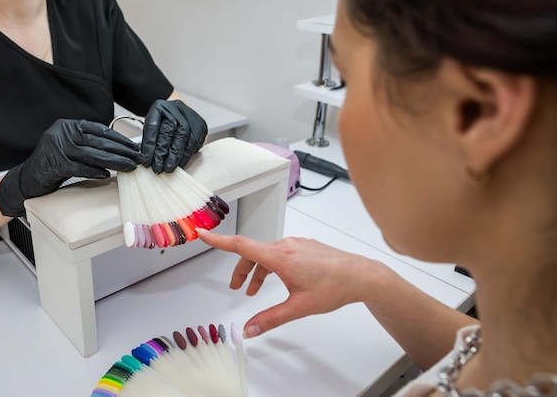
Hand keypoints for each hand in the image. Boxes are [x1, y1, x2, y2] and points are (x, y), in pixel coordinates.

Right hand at [0, 119, 141, 216]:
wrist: (28, 178)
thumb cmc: (54, 163)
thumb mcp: (71, 147)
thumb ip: (89, 143)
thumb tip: (120, 148)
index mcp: (68, 125)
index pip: (100, 130)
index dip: (119, 139)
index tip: (134, 147)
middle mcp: (62, 133)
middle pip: (99, 142)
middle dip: (122, 151)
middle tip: (138, 158)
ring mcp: (57, 147)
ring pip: (92, 155)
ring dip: (114, 162)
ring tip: (129, 167)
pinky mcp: (54, 163)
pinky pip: (80, 168)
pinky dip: (95, 171)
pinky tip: (107, 174)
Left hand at [140, 99, 207, 172]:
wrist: (179, 112)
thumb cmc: (164, 122)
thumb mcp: (153, 127)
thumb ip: (149, 141)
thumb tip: (147, 159)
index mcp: (159, 107)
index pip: (152, 127)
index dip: (149, 146)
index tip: (147, 161)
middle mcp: (175, 109)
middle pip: (168, 132)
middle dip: (162, 152)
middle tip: (158, 167)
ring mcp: (189, 116)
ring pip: (183, 138)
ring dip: (175, 156)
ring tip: (169, 168)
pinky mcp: (200, 125)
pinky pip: (193, 142)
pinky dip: (186, 155)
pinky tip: (180, 163)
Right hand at [196, 229, 380, 338]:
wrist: (361, 276)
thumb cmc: (334, 287)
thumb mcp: (298, 307)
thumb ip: (270, 318)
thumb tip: (250, 329)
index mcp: (280, 256)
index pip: (241, 245)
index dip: (219, 241)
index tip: (202, 233)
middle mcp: (286, 245)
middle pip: (252, 252)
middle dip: (241, 270)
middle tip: (236, 287)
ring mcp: (297, 244)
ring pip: (267, 253)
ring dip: (257, 270)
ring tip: (255, 290)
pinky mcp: (305, 246)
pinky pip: (281, 252)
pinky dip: (271, 265)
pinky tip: (281, 281)